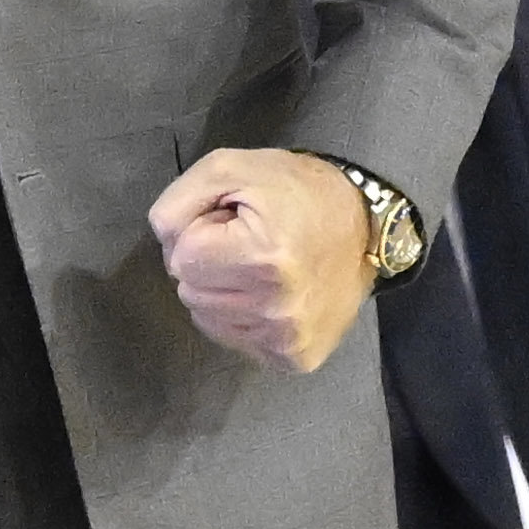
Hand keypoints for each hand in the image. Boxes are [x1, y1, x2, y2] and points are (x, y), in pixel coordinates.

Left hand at [150, 148, 376, 372]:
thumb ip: (179, 202)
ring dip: (219, 290)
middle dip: (205, 263)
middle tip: (242, 242)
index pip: (181, 258)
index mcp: (264, 258)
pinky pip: (233, 339)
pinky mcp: (296, 359)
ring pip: (206, 318)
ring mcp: (289, 340)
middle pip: (190, 292)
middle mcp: (278, 310)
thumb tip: (165, 241)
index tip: (230, 220)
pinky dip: (238, 315)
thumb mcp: (227, 168)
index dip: (199, 231)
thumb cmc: (292, 190)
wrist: (363, 225)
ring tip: (255, 265)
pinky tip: (264, 293)